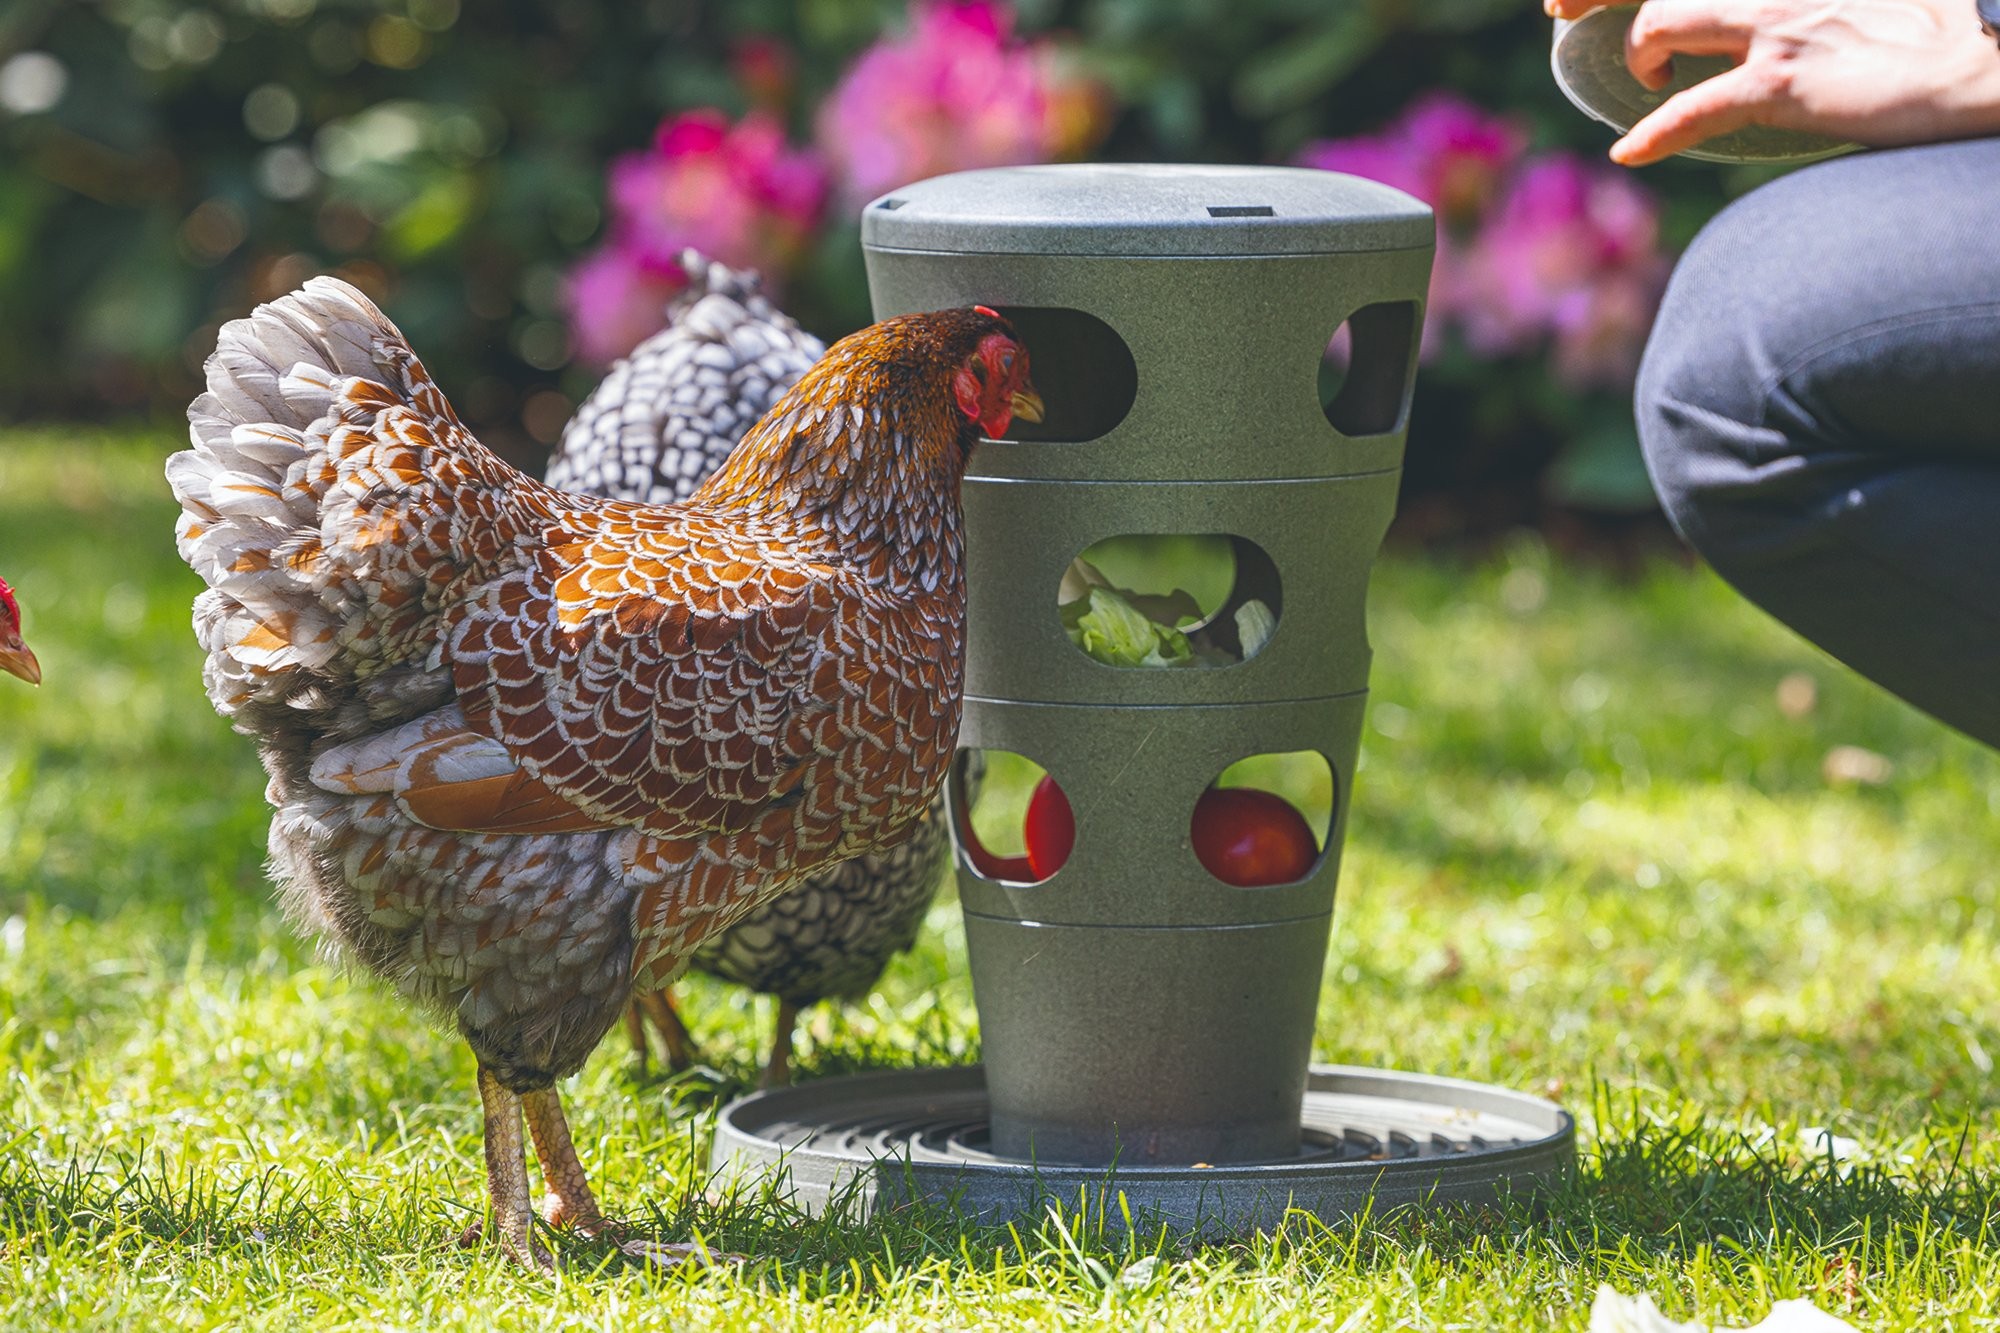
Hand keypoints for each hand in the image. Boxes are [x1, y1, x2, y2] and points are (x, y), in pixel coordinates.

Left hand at [1544, 0, 1999, 164]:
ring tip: (1649, 84)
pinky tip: (1629, 152)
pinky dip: (1653, 133)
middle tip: (1558, 8)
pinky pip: (1693, 108)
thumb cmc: (1925, 32)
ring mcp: (1775, 22)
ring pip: (1660, 24)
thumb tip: (1754, 23)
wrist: (1974, 67)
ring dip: (1639, 59)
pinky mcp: (1781, 81)